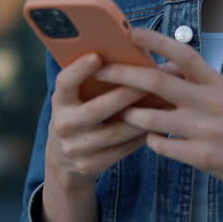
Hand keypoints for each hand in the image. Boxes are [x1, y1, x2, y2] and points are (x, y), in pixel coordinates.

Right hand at [42, 52, 149, 221]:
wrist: (63, 154)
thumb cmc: (81, 110)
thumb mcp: (78, 95)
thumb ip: (97, 78)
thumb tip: (132, 56)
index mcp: (59, 100)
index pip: (65, 83)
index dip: (78, 69)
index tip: (96, 55)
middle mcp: (62, 124)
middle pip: (96, 110)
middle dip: (125, 95)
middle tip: (151, 81)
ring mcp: (74, 148)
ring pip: (115, 132)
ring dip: (141, 118)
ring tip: (162, 105)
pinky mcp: (89, 165)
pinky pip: (121, 150)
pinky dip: (140, 138)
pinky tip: (155, 126)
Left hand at [94, 28, 222, 221]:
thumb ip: (193, 81)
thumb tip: (157, 66)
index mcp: (216, 82)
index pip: (183, 53)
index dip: (156, 40)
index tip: (131, 32)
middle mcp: (210, 101)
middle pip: (157, 82)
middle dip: (123, 75)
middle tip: (102, 70)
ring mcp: (206, 130)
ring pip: (151, 118)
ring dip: (130, 115)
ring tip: (122, 113)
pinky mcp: (202, 156)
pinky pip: (161, 146)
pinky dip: (151, 141)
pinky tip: (150, 139)